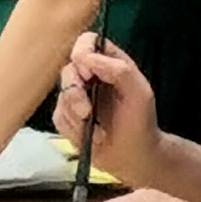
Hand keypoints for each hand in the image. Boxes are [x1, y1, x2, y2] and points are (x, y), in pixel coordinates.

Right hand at [52, 35, 161, 182]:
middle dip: (75, 93)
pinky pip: (59, 116)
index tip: (88, 75)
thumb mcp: (140, 94)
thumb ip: (119, 70)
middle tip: (87, 112)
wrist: (134, 159)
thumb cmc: (141, 123)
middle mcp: (90, 76)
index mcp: (109, 63)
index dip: (82, 53)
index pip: (87, 42)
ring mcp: (76, 96)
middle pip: (68, 69)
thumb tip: (84, 59)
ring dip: (77, 117)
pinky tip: (89, 137)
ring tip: (96, 132)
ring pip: (62, 95)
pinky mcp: (66, 117)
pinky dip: (73, 129)